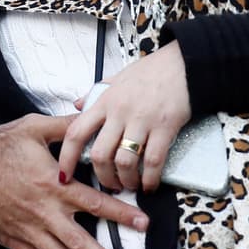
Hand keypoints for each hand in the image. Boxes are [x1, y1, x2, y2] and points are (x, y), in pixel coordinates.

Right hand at [0, 115, 148, 248]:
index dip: (121, 213)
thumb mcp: (32, 128)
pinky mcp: (14, 240)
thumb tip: (88, 114)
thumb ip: (64, 125)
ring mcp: (28, 229)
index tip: (142, 224)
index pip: (94, 202)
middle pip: (80, 241)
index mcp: (53, 184)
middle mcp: (44, 211)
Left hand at [58, 41, 191, 193]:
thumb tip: (78, 104)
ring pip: (124, 162)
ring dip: (126, 180)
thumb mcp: (117, 77)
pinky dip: (150, 179)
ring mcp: (142, 120)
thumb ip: (96, 93)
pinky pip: (153, 161)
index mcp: (105, 101)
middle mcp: (119, 112)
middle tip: (109, 184)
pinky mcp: (165, 127)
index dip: (67, 158)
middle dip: (102, 177)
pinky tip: (150, 183)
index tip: (65, 174)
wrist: (184, 63)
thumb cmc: (152, 70)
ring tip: (130, 185)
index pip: (76, 132)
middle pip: (100, 155)